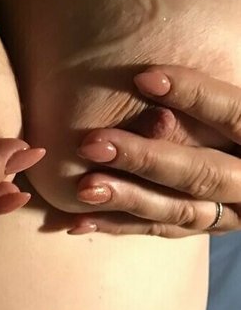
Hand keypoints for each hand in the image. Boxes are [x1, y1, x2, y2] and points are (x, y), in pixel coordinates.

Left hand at [70, 66, 240, 237]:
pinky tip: (83, 218)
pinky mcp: (204, 226)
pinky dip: (120, 225)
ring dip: (128, 198)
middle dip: (144, 159)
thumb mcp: (220, 86)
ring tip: (84, 186)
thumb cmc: (210, 101)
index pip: (233, 113)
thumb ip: (199, 86)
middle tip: (92, 144)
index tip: (141, 78)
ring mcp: (230, 210)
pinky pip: (161, 231)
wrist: (230, 146)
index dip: (193, 94)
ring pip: (181, 211)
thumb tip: (146, 79)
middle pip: (202, 172)